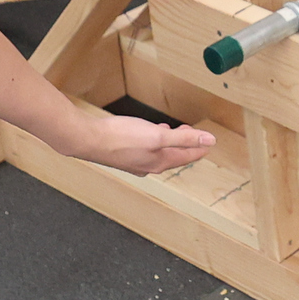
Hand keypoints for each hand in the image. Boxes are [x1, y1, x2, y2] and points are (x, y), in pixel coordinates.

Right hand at [71, 112, 217, 175]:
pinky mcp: (124, 155)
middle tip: (194, 135)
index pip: (187, 156)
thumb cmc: (120, 138)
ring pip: (159, 153)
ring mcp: (135, 162)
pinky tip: (149, 134)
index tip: (209, 142)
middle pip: (174, 156)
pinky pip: (146, 150)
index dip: (200, 147)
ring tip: (175, 133)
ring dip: (170, 143)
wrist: (88, 140)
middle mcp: (149, 165)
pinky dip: (154, 142)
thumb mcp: (158, 135)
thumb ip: (184, 138)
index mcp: (160, 162)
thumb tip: (210, 141)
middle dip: (186, 145)